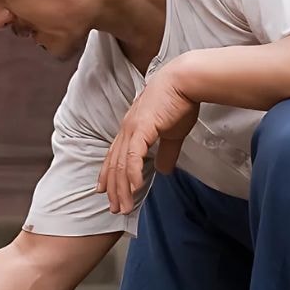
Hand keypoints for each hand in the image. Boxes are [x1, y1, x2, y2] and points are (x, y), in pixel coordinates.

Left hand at [97, 65, 198, 213]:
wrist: (184, 81)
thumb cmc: (179, 102)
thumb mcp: (172, 133)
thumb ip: (166, 153)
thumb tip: (164, 170)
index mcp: (131, 129)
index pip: (115, 157)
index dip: (109, 175)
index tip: (105, 192)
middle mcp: (127, 130)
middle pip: (115, 165)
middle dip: (113, 189)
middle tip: (114, 208)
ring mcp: (132, 129)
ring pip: (122, 165)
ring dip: (122, 188)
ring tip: (124, 206)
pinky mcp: (142, 128)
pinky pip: (134, 156)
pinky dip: (133, 174)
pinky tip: (134, 188)